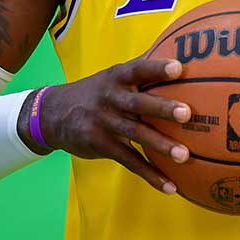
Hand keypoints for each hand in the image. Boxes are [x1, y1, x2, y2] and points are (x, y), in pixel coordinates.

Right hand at [27, 56, 192, 193]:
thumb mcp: (112, 76)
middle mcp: (111, 98)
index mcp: (118, 77)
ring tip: (184, 155)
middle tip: (187, 113)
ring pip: (135, 134)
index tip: (178, 68)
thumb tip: (181, 54)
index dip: (157, 68)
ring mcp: (104, 122)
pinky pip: (129, 160)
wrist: (52, 113)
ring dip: (160, 145)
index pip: (139, 69)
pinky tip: (170, 185)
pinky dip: (150, 174)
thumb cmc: (97, 92)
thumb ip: (141, 70)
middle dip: (162, 108)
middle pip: (138, 103)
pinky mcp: (100, 145)